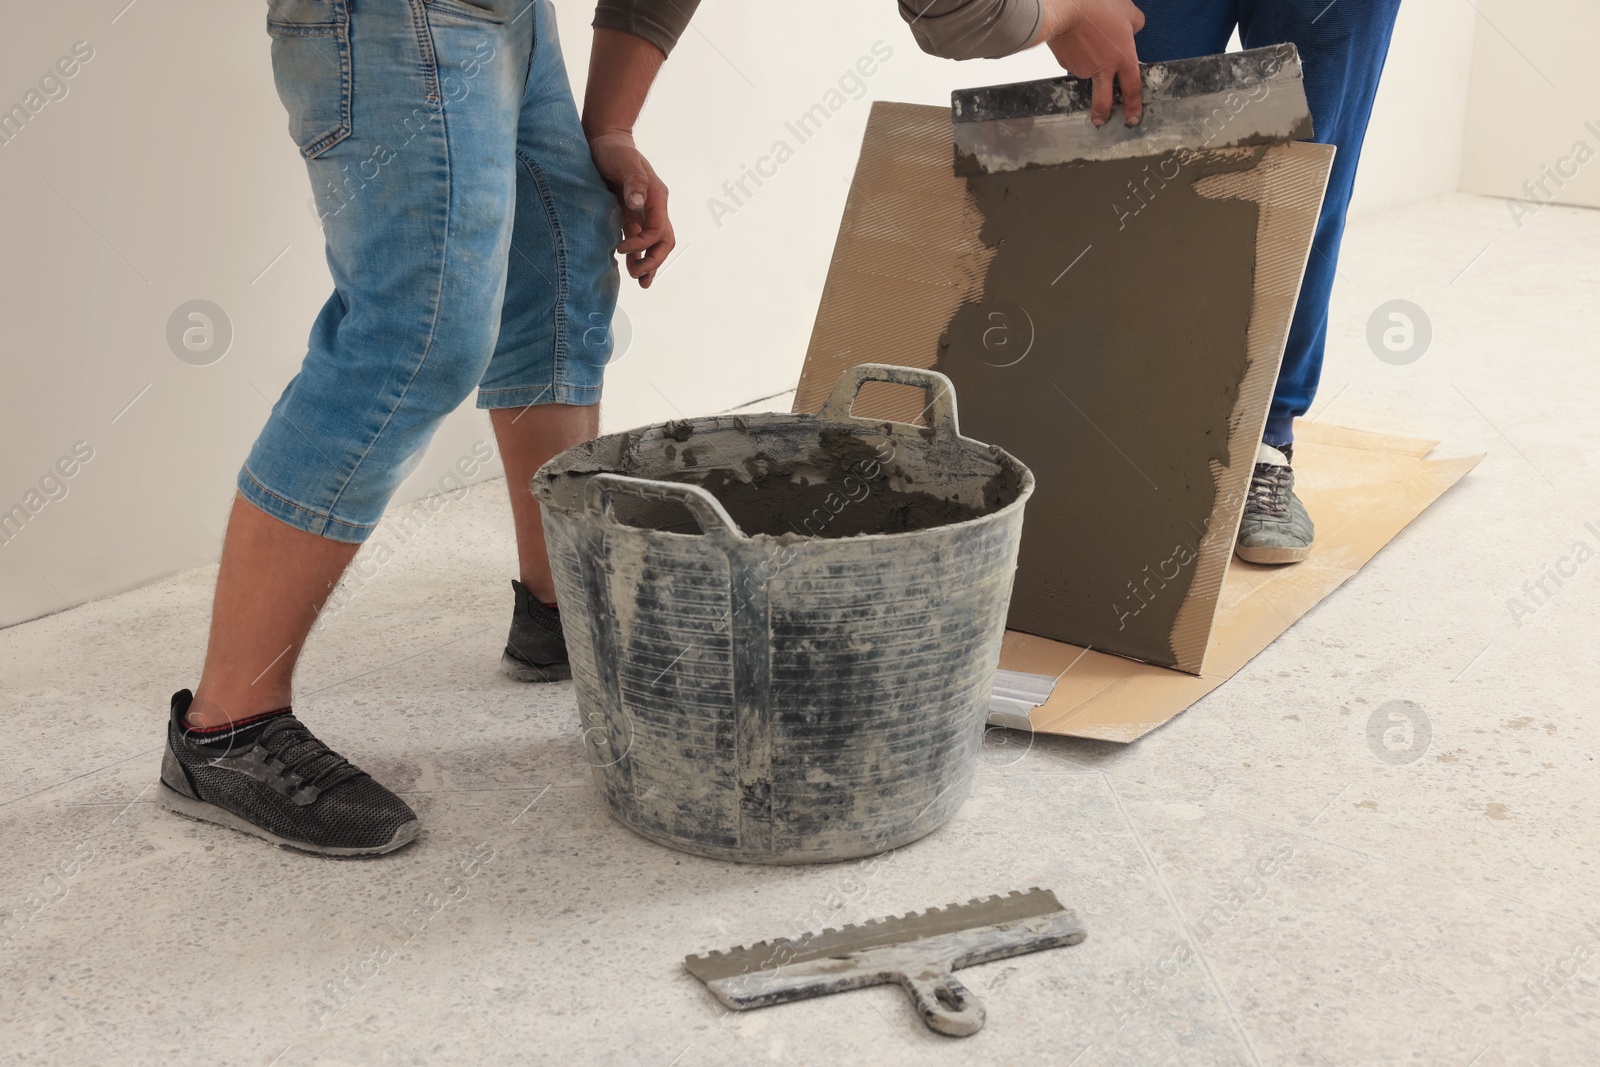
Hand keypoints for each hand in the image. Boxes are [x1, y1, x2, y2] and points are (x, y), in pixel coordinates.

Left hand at [587, 129, 672, 288]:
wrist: (604, 140)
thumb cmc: (614, 149)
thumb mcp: (624, 161)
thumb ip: (635, 182)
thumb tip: (637, 203)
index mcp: (656, 197)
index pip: (657, 230)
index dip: (642, 244)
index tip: (620, 247)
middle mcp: (653, 207)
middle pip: (663, 242)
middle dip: (653, 261)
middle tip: (637, 276)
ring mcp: (642, 212)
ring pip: (653, 244)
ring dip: (648, 263)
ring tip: (639, 281)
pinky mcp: (629, 214)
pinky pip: (638, 240)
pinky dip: (637, 255)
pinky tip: (630, 266)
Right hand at [1038, 0, 1145, 127]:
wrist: (1065, 9)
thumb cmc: (1098, 7)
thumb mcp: (1127, 10)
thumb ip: (1134, 23)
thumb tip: (1132, 29)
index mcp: (1122, 58)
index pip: (1131, 88)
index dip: (1133, 106)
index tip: (1132, 118)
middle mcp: (1102, 69)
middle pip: (1103, 101)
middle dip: (1103, 114)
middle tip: (1101, 120)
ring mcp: (1081, 68)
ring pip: (1087, 72)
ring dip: (1088, 64)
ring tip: (1087, 41)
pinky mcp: (1064, 63)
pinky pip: (1074, 61)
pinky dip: (1076, 54)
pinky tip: (1075, 40)